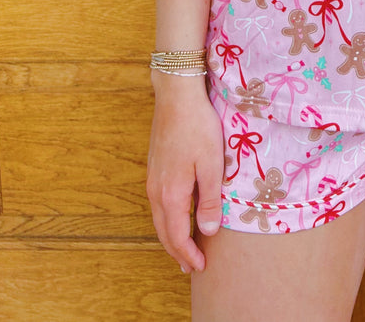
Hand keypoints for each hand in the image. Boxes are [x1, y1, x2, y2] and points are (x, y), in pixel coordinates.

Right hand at [146, 77, 224, 272]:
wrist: (176, 96)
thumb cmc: (198, 127)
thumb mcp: (211, 165)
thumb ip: (209, 200)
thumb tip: (207, 231)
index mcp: (171, 194)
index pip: (177, 237)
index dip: (188, 255)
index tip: (201, 268)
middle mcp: (156, 191)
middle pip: (164, 232)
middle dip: (177, 253)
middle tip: (190, 268)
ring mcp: (153, 179)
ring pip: (159, 218)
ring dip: (171, 237)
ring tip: (184, 248)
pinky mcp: (154, 168)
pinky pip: (158, 204)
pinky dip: (168, 219)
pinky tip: (178, 216)